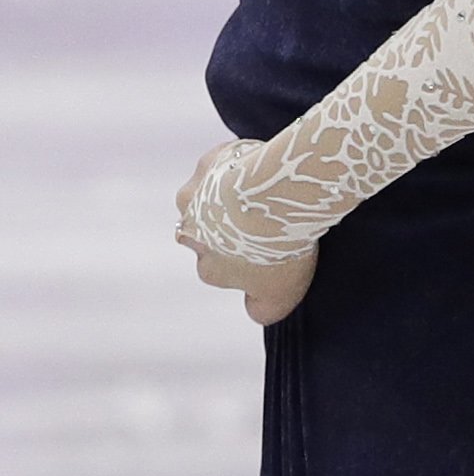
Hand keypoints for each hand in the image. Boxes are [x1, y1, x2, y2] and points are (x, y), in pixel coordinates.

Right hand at [174, 139, 315, 325]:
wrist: (275, 199)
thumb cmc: (279, 247)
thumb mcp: (280, 293)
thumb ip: (264, 307)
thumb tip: (257, 313)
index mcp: (208, 267)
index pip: (216, 267)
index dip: (242, 256)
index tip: (267, 245)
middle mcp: (191, 233)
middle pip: (204, 230)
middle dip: (226, 223)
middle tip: (264, 215)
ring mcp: (195, 197)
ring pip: (206, 195)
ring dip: (227, 192)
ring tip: (266, 188)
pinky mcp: (208, 164)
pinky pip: (220, 162)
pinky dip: (237, 162)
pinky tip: (264, 164)